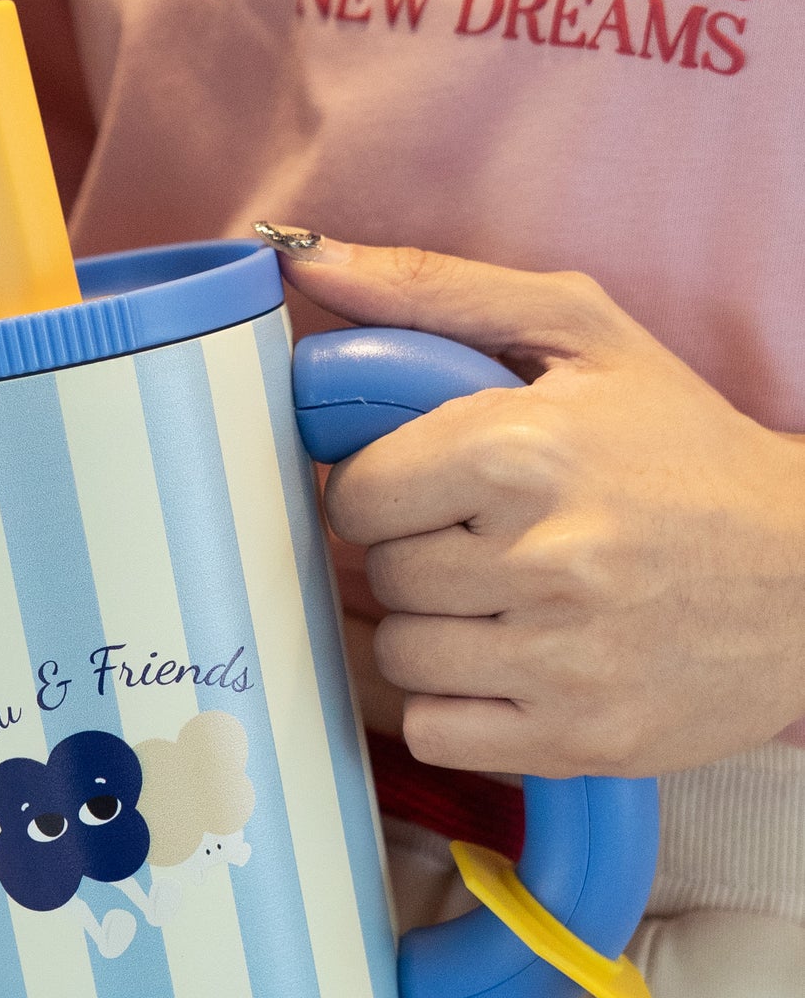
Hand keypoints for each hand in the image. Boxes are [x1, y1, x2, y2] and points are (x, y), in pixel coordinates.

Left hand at [284, 237, 804, 775]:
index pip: (354, 493)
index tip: (422, 487)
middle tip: (480, 539)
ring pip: (400, 655)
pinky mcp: (582, 737)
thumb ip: (432, 291)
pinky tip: (509, 662)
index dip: (379, 489)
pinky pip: (435, 730)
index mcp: (524, 448)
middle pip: (378, 575)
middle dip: (414, 554)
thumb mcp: (581, 334)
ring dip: (431, 629)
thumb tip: (309, 260)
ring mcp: (564, 658)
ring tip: (500, 598)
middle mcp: (543, 557)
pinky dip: (455, 704)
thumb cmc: (686, 446)